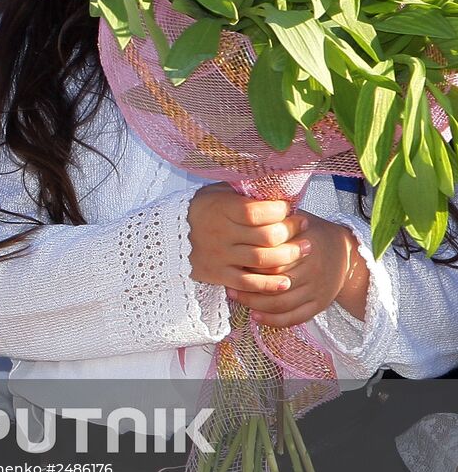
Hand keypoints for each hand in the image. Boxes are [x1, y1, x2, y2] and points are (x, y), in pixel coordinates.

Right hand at [187, 183, 308, 294]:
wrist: (165, 236)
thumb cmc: (200, 210)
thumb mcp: (215, 192)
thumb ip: (241, 190)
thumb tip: (275, 187)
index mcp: (219, 209)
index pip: (257, 211)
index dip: (280, 210)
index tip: (289, 207)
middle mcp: (219, 233)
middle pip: (266, 236)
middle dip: (291, 231)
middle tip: (303, 226)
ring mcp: (219, 256)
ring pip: (263, 260)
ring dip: (289, 256)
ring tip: (305, 249)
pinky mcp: (217, 275)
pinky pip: (249, 283)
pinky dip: (269, 285)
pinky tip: (286, 281)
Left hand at [229, 213, 366, 327]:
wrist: (346, 253)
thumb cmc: (311, 234)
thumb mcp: (297, 221)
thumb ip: (276, 220)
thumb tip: (244, 207)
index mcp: (307, 246)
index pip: (275, 258)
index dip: (251, 263)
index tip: (232, 261)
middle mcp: (314, 269)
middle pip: (276, 283)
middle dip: (249, 285)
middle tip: (228, 283)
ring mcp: (318, 289)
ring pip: (282, 303)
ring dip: (255, 303)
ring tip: (235, 297)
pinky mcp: (320, 304)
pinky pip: (295, 317)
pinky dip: (274, 320)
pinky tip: (255, 316)